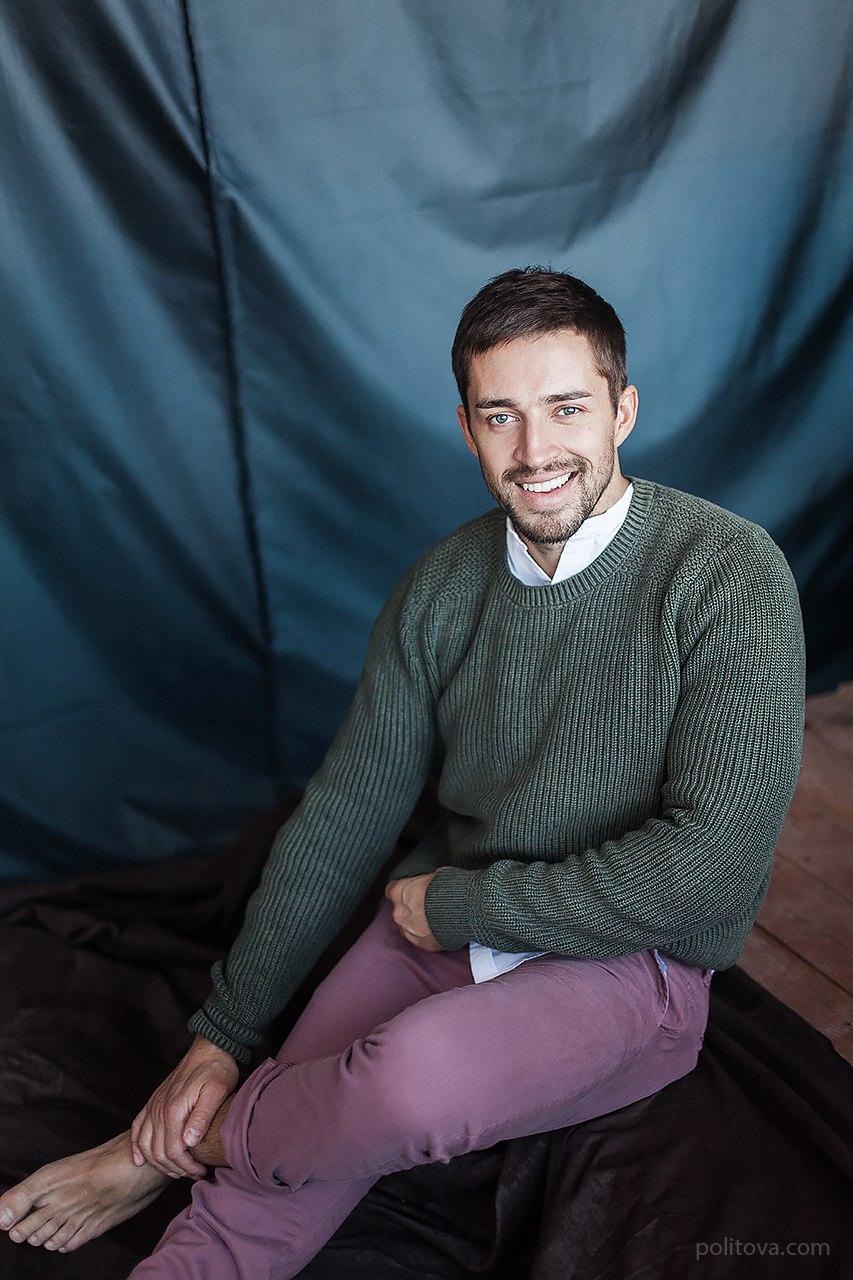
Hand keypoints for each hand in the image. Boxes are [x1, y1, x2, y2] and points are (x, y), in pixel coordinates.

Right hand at [130, 1035, 238, 1178]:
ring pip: (145, 1144)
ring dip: (158, 1163)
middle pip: (158, 1152)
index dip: (186, 1166)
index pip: (173, 1150)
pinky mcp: (153, 1102)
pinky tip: (140, 1160)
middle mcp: (159, 1109)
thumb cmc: (216, 1069)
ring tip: (177, 1170)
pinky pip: (137, 1128)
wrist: (209, 1048)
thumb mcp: (216, 1091)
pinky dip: (136, 1147)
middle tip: (193, 1174)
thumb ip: (202, 1116)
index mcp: (174, 1109)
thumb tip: (189, 1142)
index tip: (200, 1171)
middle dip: (175, 1169)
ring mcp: (154, 1106)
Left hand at [384, 869, 448, 951]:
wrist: (467, 911)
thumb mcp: (437, 874)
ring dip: (417, 924)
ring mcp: (410, 931)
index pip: (392, 890)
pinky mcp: (423, 945)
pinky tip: (439, 929)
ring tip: (434, 919)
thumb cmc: (452, 888)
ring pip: (408, 927)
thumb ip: (426, 881)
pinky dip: (427, 935)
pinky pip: (420, 939)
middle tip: (426, 905)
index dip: (403, 889)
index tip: (410, 890)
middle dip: (410, 909)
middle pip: (400, 910)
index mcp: (401, 892)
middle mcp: (400, 913)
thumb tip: (431, 881)